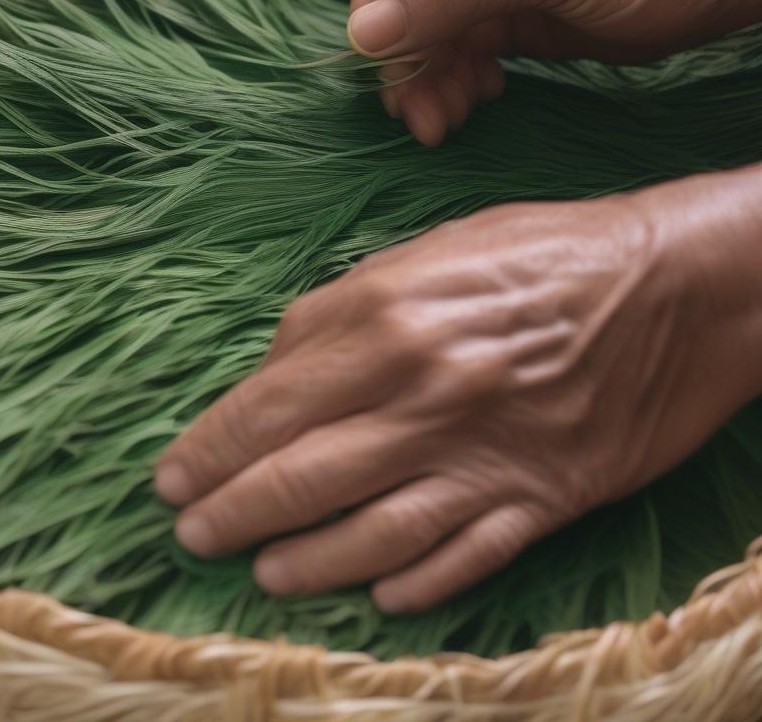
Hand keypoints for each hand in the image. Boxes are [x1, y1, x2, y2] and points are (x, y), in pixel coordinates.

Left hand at [155, 168, 761, 611]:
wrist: (673, 284)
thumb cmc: (540, 252)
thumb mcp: (426, 250)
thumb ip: (341, 310)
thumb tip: (275, 369)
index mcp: (389, 316)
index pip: (268, 402)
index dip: (210, 447)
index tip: (173, 475)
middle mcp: (425, 393)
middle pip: (301, 475)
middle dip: (231, 512)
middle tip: (192, 532)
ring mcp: (484, 453)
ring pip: (369, 532)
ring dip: (304, 563)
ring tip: (262, 572)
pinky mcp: (541, 497)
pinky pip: (461, 559)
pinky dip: (409, 585)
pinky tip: (372, 595)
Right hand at [347, 0, 761, 145]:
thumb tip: (366, 31)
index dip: (380, 7)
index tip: (372, 66)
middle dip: (412, 58)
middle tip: (420, 117)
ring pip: (432, 32)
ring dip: (431, 80)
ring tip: (445, 122)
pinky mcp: (507, 11)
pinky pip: (460, 50)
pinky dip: (457, 81)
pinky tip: (477, 99)